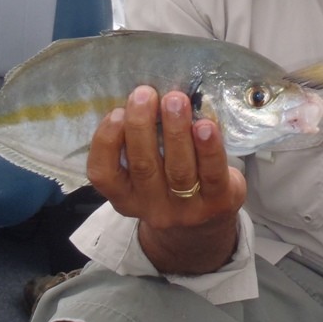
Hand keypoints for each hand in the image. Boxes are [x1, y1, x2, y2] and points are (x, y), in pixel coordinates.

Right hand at [87, 85, 246, 274]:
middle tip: (145, 93)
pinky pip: (213, 174)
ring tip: (175, 100)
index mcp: (125, 196)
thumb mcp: (145, 175)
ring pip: (178, 169)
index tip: (115, 112)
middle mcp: (152, 206)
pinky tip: (205, 125)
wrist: (203, 228)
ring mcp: (186, 209)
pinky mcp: (218, 203)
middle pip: (144, 166)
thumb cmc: (169, 185)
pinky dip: (208, 149)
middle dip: (142, 126)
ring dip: (176, 130)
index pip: (104, 175)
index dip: (106, 143)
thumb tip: (143, 97)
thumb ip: (140, 145)